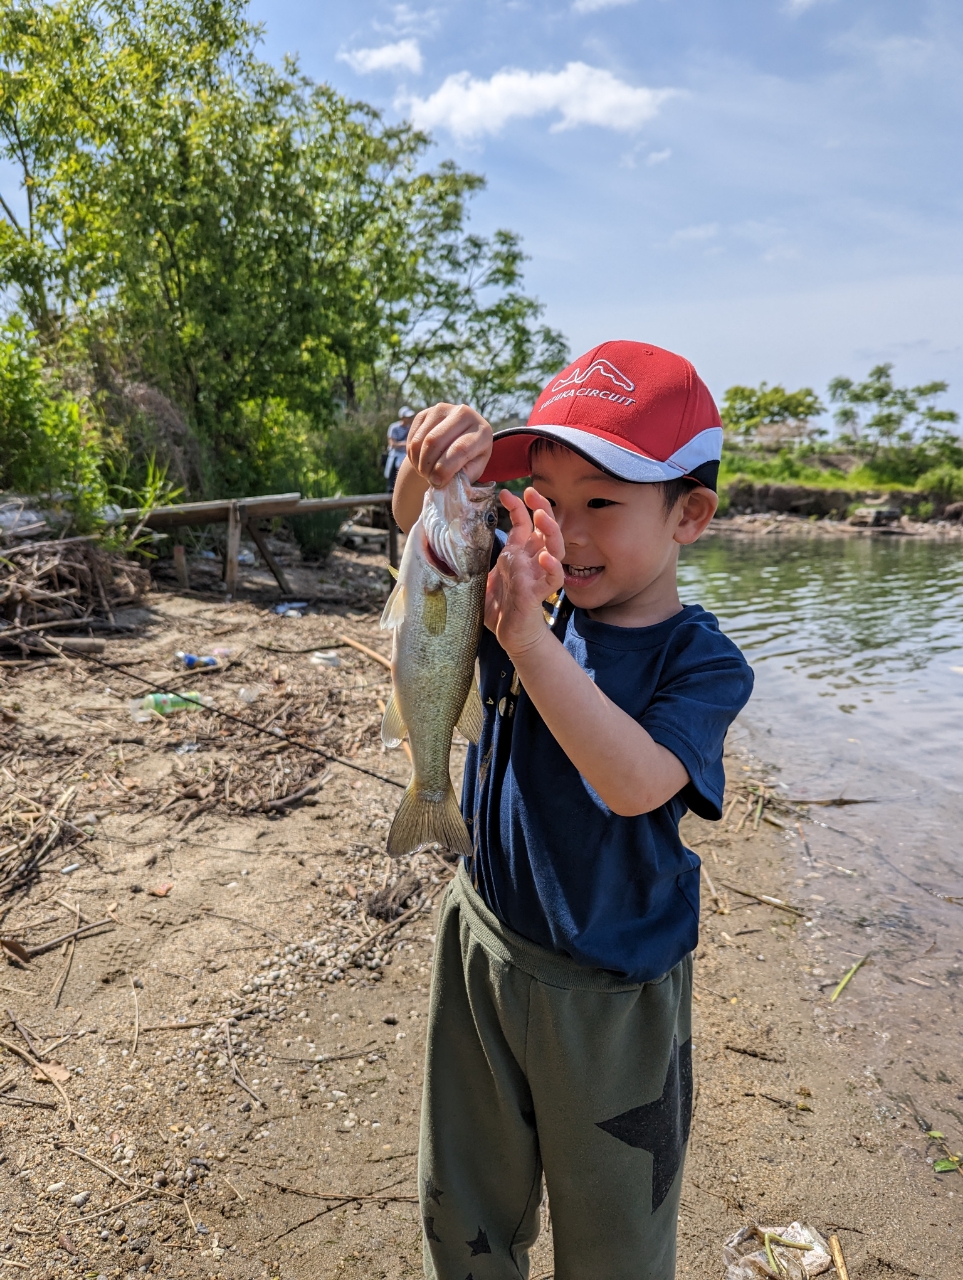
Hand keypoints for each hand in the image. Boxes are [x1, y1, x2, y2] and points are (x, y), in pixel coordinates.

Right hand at [405, 403, 492, 487]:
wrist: (456, 443)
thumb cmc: (468, 460)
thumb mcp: (472, 470)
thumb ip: (462, 475)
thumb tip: (442, 479)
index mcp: (482, 431)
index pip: (460, 448)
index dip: (445, 468)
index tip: (437, 482)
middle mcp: (464, 413)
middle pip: (435, 442)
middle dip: (428, 466)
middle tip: (429, 478)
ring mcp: (443, 409)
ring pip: (422, 440)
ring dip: (419, 462)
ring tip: (425, 472)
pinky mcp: (426, 412)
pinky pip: (413, 437)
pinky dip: (412, 455)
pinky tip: (421, 461)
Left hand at [485, 488, 564, 656]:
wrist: (510, 635)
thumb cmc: (499, 606)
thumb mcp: (481, 577)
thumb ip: (472, 561)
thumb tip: (448, 544)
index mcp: (518, 554)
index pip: (523, 523)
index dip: (517, 506)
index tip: (504, 493)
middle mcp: (531, 561)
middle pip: (544, 529)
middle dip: (541, 508)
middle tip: (532, 492)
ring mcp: (537, 575)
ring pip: (555, 548)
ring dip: (551, 531)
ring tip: (542, 517)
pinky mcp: (538, 593)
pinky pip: (553, 579)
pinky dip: (553, 567)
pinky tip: (545, 557)